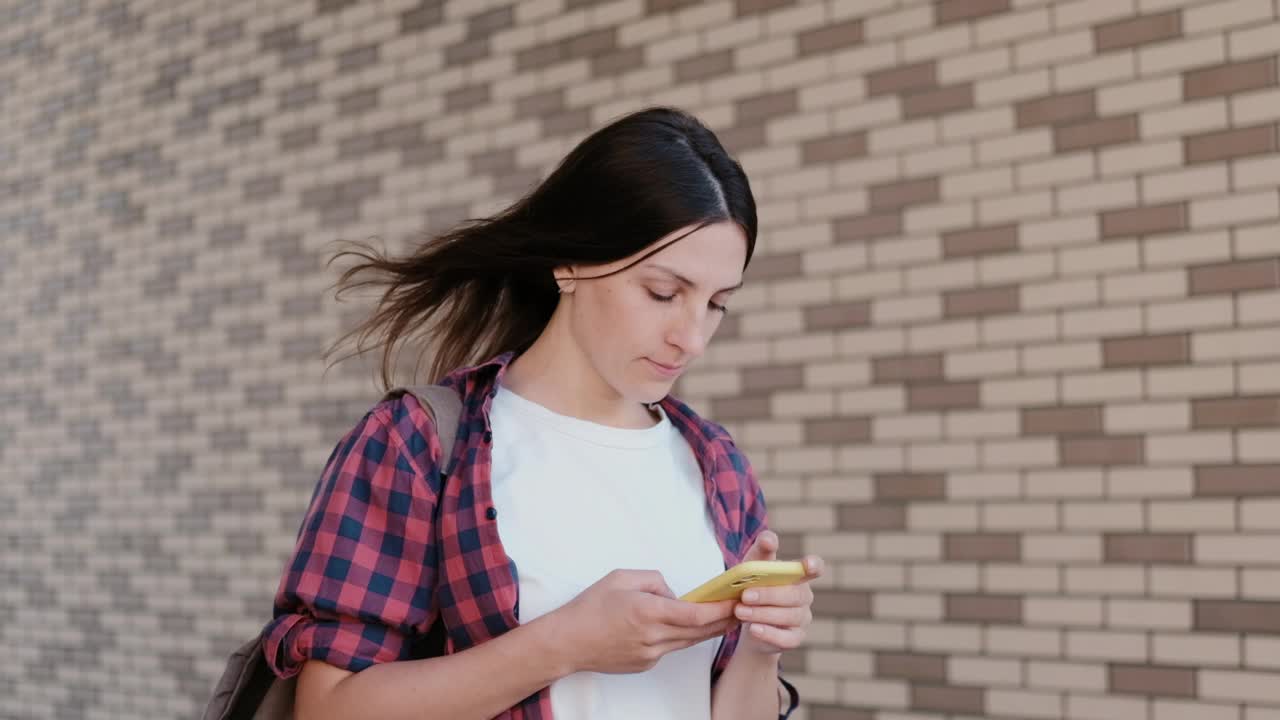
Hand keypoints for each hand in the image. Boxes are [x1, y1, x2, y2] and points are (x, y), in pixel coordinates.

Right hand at [549, 569, 739, 674]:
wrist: (567, 642)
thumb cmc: (590, 607)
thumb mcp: (621, 577)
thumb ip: (653, 580)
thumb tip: (672, 593)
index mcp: (648, 612)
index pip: (696, 614)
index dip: (720, 609)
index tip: (736, 601)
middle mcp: (653, 637)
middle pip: (699, 632)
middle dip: (723, 620)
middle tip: (742, 609)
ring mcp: (650, 654)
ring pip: (687, 642)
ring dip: (707, 630)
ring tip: (724, 617)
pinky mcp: (645, 663)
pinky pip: (670, 648)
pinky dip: (680, 636)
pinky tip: (685, 626)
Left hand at [733, 530, 823, 653]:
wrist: (747, 622)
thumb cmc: (753, 586)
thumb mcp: (753, 567)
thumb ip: (761, 551)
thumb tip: (769, 539)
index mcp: (798, 576)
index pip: (815, 568)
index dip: (814, 566)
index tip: (807, 565)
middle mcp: (804, 597)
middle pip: (794, 595)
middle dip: (769, 595)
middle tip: (745, 595)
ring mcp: (802, 620)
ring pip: (789, 617)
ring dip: (763, 614)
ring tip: (740, 611)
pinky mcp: (794, 639)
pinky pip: (786, 639)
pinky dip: (769, 634)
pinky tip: (754, 630)